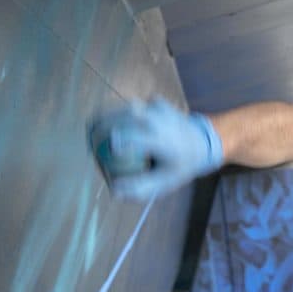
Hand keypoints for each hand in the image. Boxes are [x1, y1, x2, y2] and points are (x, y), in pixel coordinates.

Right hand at [92, 97, 223, 200]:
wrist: (203, 142)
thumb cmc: (181, 165)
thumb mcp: (165, 182)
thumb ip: (139, 188)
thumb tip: (114, 190)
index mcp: (157, 139)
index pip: (124, 138)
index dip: (104, 143)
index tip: (96, 155)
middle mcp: (156, 120)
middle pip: (117, 119)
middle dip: (99, 129)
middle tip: (89, 142)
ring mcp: (156, 107)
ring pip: (122, 109)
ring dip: (108, 119)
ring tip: (96, 133)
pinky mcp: (156, 101)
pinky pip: (133, 107)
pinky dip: (124, 114)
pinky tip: (120, 124)